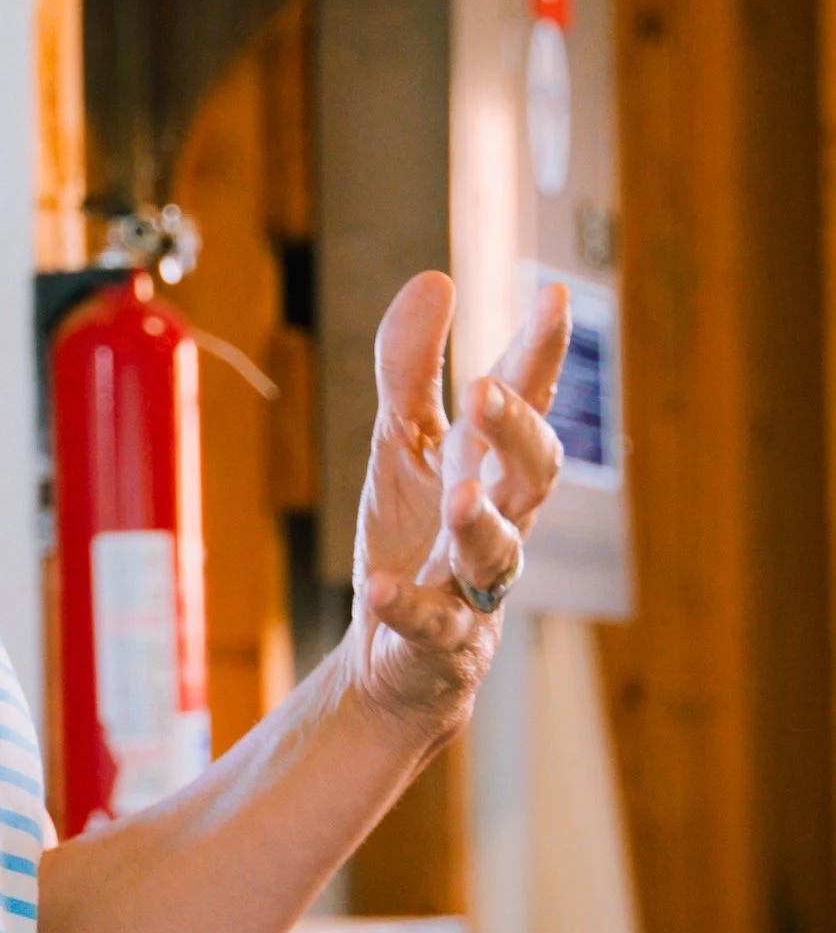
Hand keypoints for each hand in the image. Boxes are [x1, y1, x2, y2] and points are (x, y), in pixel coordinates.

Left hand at [348, 270, 568, 736]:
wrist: (392, 654)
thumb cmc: (412, 537)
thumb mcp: (401, 444)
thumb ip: (412, 370)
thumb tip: (436, 278)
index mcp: (491, 467)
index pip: (527, 404)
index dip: (542, 354)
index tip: (554, 296)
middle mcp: (499, 521)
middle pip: (533, 475)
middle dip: (517, 434)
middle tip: (489, 391)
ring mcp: (475, 585)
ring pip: (498, 553)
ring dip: (481, 524)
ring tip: (459, 496)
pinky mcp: (442, 640)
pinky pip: (432, 624)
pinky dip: (409, 606)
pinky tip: (379, 589)